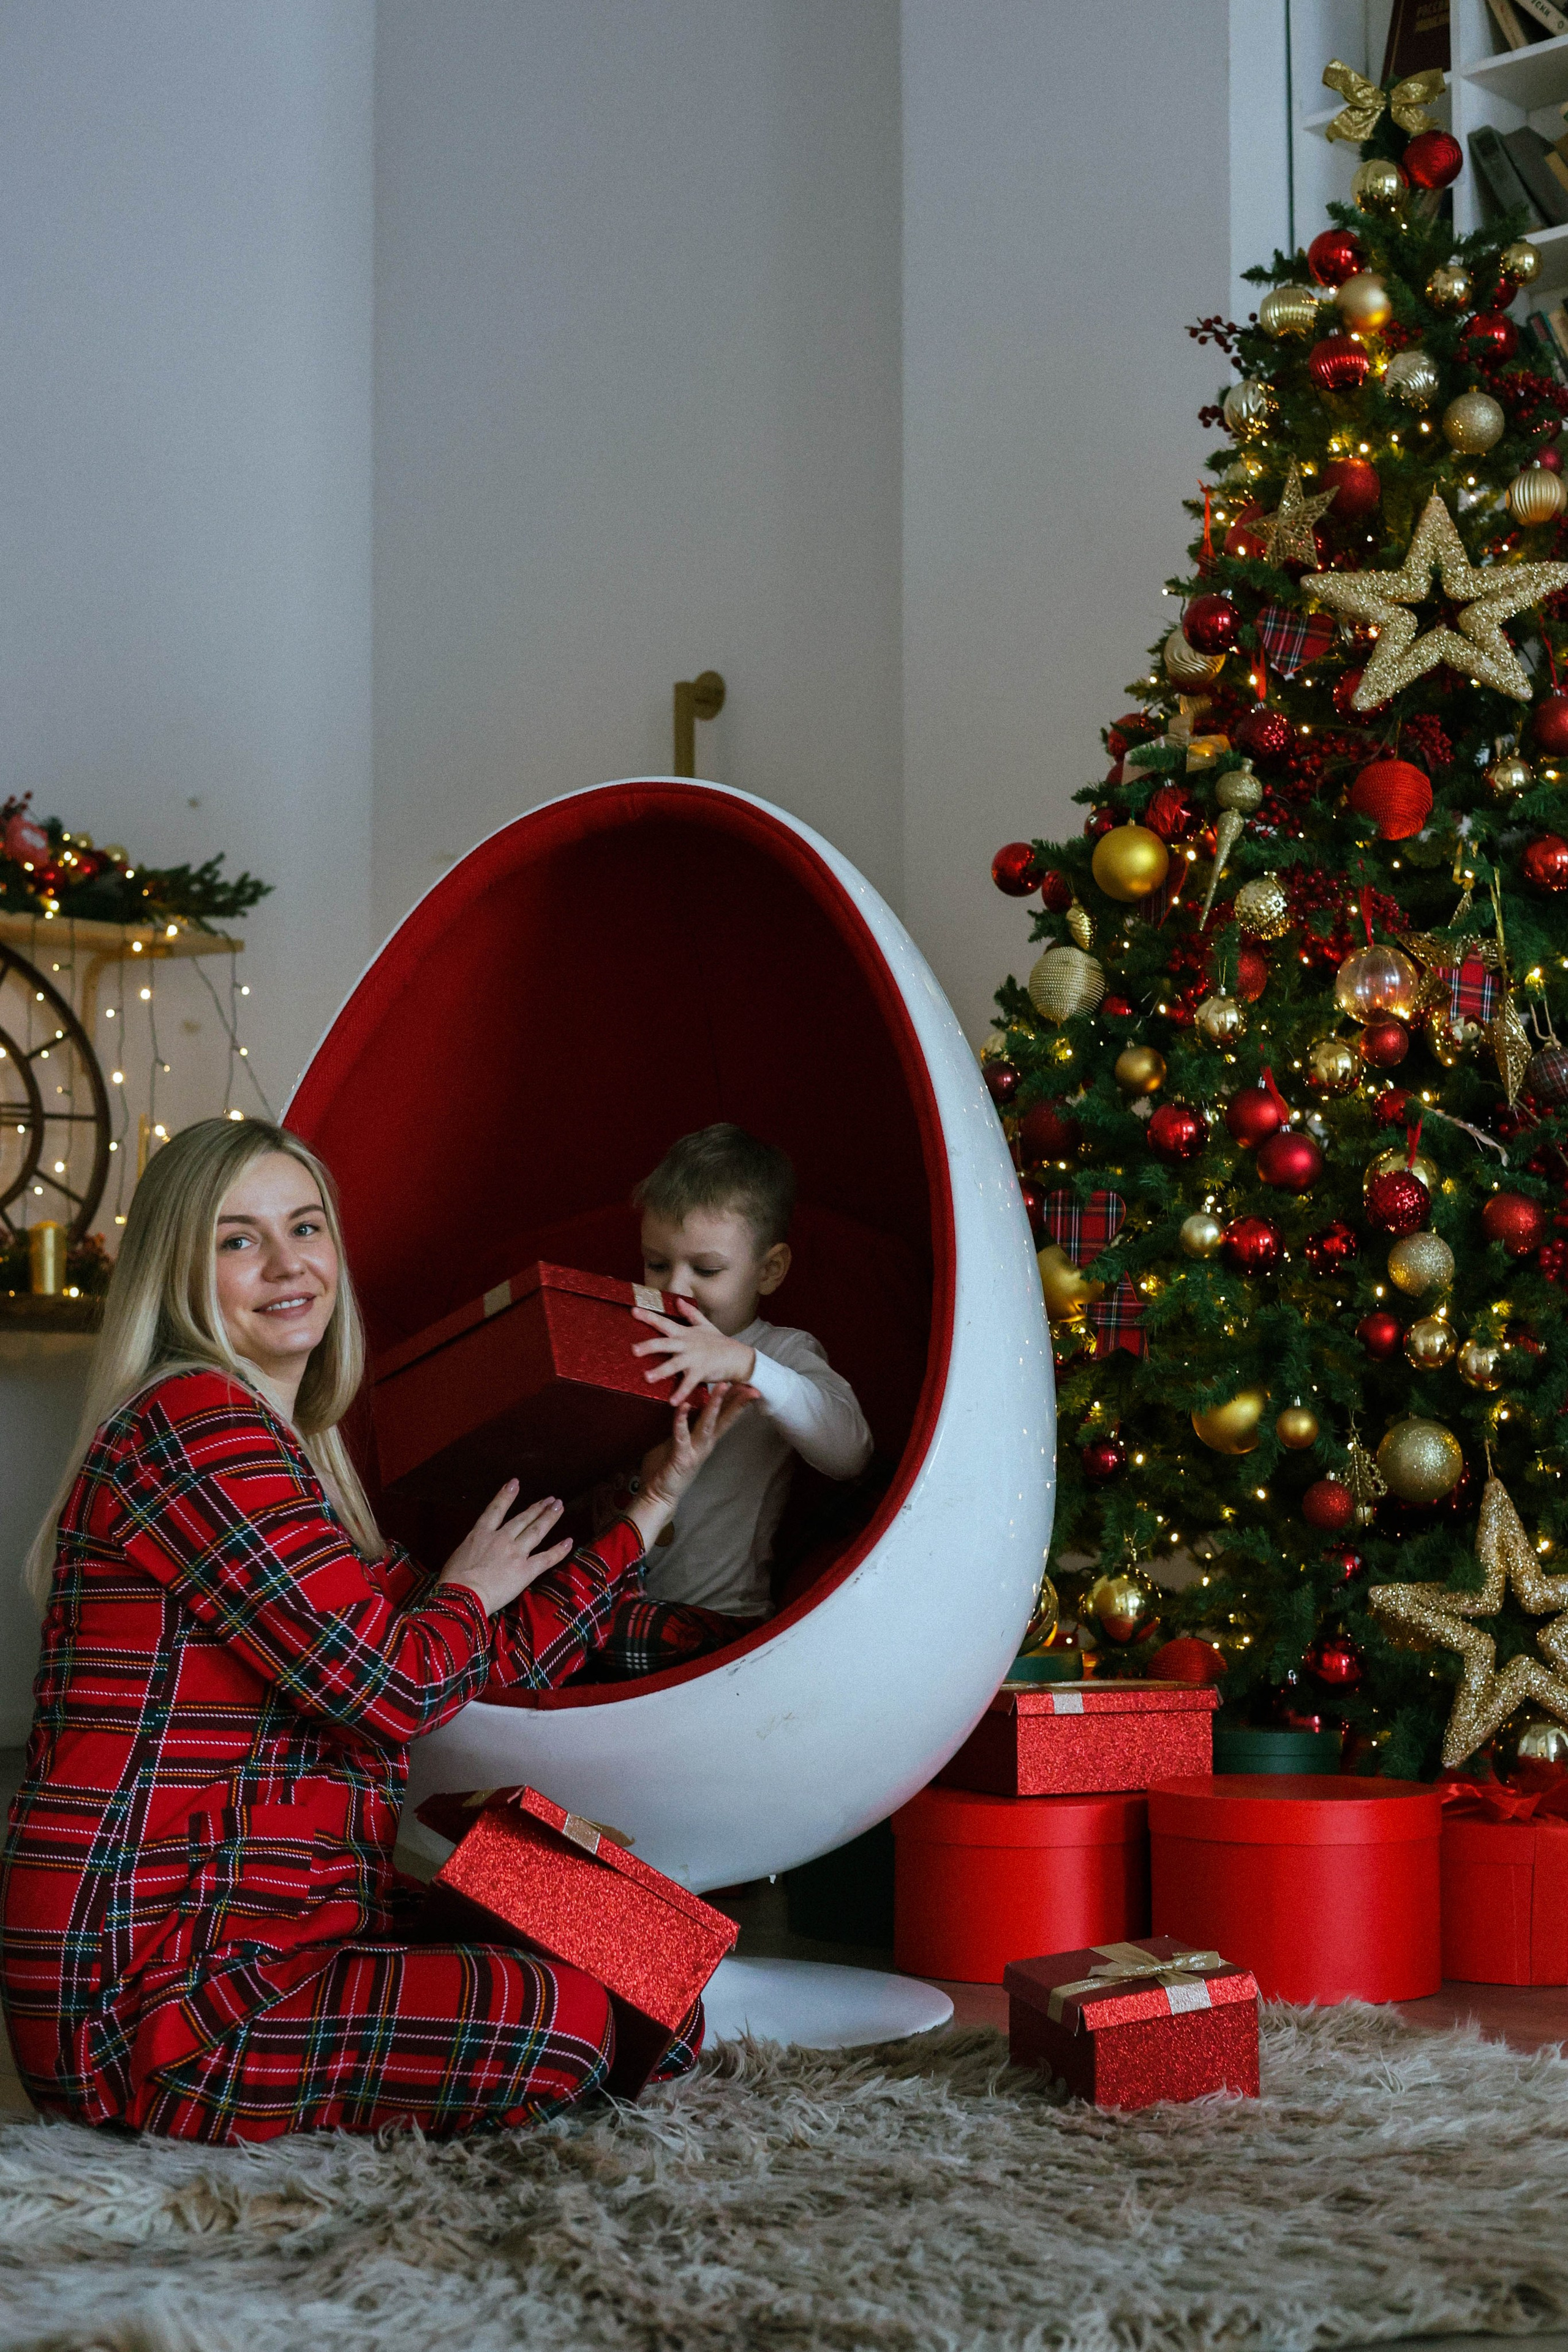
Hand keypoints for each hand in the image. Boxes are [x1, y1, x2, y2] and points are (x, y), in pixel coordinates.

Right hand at [438, 1484, 574, 1617]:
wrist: (463, 1595)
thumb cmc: (453, 1579)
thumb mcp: (459, 1555)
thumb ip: (473, 1548)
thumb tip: (477, 1551)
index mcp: (481, 1534)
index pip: (495, 1510)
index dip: (506, 1496)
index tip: (515, 1483)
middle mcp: (501, 1539)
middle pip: (523, 1519)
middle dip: (537, 1507)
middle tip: (550, 1499)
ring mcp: (515, 1553)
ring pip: (537, 1531)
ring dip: (549, 1518)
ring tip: (559, 1507)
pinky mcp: (526, 1570)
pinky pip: (547, 1558)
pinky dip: (559, 1550)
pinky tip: (569, 1541)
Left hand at [625, 1381, 756, 1551]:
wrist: (660, 1495)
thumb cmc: (667, 1466)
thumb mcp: (679, 1440)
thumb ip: (685, 1424)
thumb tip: (685, 1402)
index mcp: (706, 1439)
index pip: (725, 1416)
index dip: (736, 1400)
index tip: (746, 1384)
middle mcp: (705, 1444)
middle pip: (724, 1418)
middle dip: (736, 1400)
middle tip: (747, 1384)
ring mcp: (695, 1451)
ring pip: (708, 1424)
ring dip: (715, 1405)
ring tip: (721, 1386)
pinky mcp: (681, 1458)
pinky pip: (682, 1436)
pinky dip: (682, 1421)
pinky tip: (684, 1407)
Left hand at [631, 1298, 754, 1402]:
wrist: (738, 1357)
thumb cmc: (719, 1342)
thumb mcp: (705, 1325)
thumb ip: (690, 1313)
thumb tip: (678, 1300)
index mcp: (684, 1334)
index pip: (663, 1323)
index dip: (648, 1316)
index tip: (633, 1310)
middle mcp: (686, 1345)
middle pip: (664, 1344)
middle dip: (648, 1346)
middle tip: (634, 1350)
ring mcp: (694, 1359)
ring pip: (674, 1365)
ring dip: (661, 1371)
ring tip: (647, 1377)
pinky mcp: (701, 1372)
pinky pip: (688, 1384)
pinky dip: (681, 1393)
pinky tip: (672, 1402)